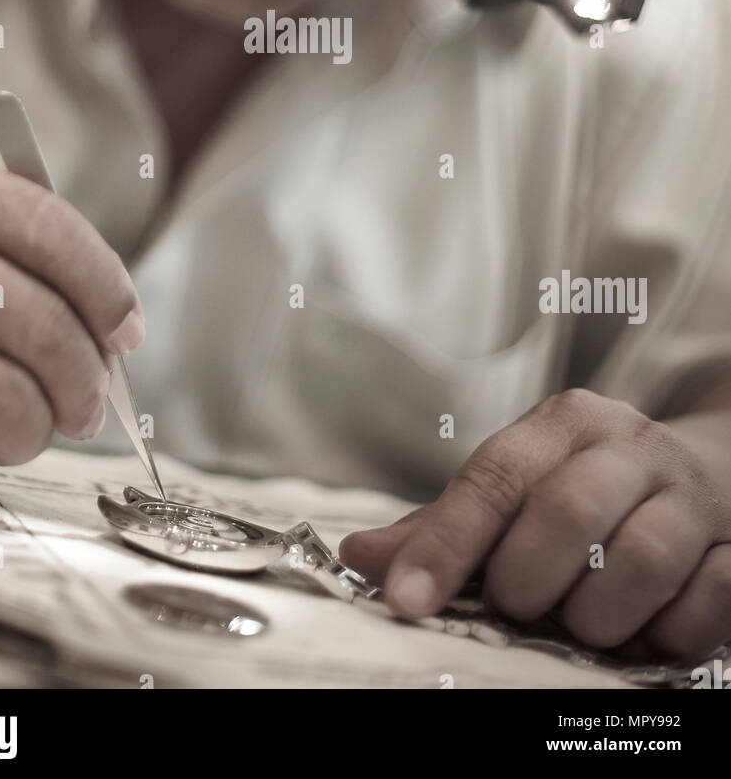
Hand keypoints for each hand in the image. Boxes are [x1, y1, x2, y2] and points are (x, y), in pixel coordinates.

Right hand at [0, 158, 144, 509]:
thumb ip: (5, 244)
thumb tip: (112, 334)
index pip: (54, 234)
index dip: (109, 292)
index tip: (125, 334)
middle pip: (43, 328)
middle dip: (83, 386)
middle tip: (84, 411)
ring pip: (1, 402)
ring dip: (29, 434)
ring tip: (18, 434)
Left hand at [340, 388, 730, 658]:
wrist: (711, 470)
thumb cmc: (592, 486)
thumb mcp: (519, 486)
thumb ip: (444, 526)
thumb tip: (359, 557)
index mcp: (565, 423)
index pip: (496, 476)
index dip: (448, 542)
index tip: (407, 600)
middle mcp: (630, 447)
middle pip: (569, 509)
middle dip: (528, 578)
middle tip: (518, 606)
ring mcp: (692, 496)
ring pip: (644, 558)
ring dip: (599, 613)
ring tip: (581, 625)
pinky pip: (707, 600)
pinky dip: (666, 631)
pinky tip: (643, 631)